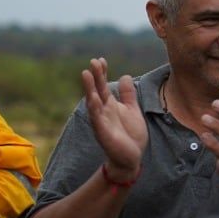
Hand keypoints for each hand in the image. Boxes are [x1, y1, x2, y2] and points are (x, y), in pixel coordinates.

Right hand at [82, 58, 146, 180]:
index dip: (102, 73)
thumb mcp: (132, 110)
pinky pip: (96, 118)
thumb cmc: (130, 135)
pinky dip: (94, 107)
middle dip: (95, 76)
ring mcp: (101, 120)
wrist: (131, 158)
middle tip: (93, 61)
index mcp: (110, 105)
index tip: (101, 59)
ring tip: (86, 74)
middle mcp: (103, 110)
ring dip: (89, 88)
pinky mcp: (102, 132)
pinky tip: (92, 97)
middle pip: (97, 90)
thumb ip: (128, 95)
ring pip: (93, 101)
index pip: (104, 85)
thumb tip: (126, 76)